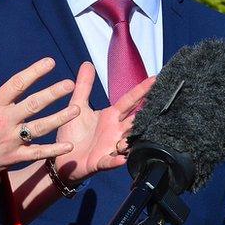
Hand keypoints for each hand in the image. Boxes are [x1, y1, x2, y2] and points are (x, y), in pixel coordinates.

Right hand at [0, 52, 79, 187]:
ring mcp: (9, 140)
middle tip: (70, 84)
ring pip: (39, 128)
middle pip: (34, 104)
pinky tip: (68, 146)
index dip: (36, 71)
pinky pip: (36, 153)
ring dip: (59, 118)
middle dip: (54, 93)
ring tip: (76, 109)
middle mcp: (3, 121)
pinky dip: (53, 150)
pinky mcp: (11, 158)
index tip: (51, 62)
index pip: (18, 83)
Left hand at [53, 62, 154, 183]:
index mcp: (111, 116)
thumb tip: (87, 63)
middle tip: (162, 101)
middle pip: (134, 119)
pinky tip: (121, 157)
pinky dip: (116, 160)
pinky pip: (110, 161)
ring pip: (127, 140)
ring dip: (132, 136)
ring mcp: (110, 146)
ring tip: (137, 129)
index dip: (141, 90)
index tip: (155, 78)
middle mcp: (115, 130)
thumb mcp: (77, 105)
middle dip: (147, 111)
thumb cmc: (73, 132)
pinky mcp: (100, 161)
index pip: (129, 100)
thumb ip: (84, 86)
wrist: (62, 158)